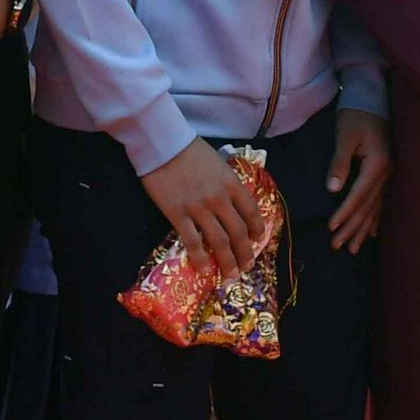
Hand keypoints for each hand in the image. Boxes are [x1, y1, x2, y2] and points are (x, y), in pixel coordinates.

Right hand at [146, 140, 262, 283]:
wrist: (163, 144)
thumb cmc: (190, 150)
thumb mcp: (218, 163)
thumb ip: (227, 184)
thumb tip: (232, 203)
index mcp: (232, 183)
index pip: (252, 211)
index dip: (257, 229)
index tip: (257, 240)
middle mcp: (220, 198)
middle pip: (238, 232)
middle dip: (245, 252)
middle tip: (246, 266)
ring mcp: (199, 208)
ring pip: (219, 241)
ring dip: (227, 261)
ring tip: (230, 274)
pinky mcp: (178, 215)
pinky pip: (192, 241)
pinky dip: (200, 258)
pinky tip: (203, 269)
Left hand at [327, 109, 389, 252]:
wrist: (371, 100)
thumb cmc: (355, 116)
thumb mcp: (345, 136)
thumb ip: (339, 163)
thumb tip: (333, 190)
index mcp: (377, 164)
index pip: (359, 195)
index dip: (345, 213)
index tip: (332, 228)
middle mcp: (386, 173)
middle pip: (368, 207)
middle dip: (353, 228)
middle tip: (338, 246)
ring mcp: (389, 174)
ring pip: (376, 208)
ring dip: (364, 229)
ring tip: (353, 248)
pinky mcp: (386, 173)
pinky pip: (381, 202)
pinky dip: (375, 219)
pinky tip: (373, 234)